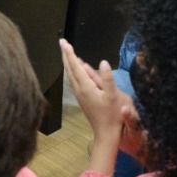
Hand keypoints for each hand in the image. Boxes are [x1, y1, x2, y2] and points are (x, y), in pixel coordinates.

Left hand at [60, 39, 130, 174]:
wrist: (107, 133)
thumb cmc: (113, 115)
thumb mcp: (114, 96)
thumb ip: (107, 78)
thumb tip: (103, 62)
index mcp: (86, 87)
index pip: (75, 66)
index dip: (70, 53)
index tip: (64, 42)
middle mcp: (80, 90)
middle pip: (69, 69)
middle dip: (65, 55)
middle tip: (62, 42)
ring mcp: (80, 95)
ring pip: (70, 75)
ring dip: (68, 62)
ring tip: (66, 52)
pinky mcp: (82, 98)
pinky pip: (74, 80)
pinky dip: (72, 71)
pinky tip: (76, 68)